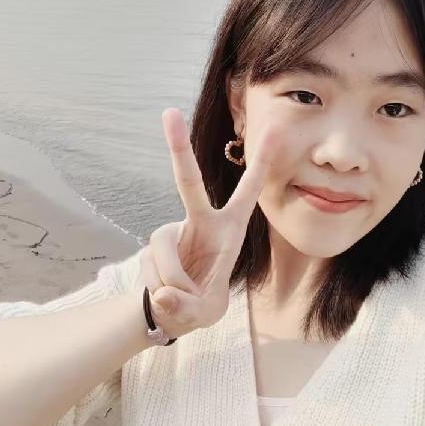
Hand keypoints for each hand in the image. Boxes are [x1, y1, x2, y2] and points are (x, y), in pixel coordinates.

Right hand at [139, 107, 275, 339]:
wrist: (170, 312)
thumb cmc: (200, 304)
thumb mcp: (204, 313)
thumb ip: (188, 306)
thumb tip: (164, 294)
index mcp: (229, 230)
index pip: (248, 191)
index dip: (261, 161)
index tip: (274, 128)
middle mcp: (199, 222)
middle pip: (188, 183)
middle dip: (179, 149)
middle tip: (168, 112)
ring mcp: (171, 232)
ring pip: (164, 250)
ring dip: (173, 281)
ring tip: (180, 299)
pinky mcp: (150, 246)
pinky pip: (152, 267)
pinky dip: (161, 289)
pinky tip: (165, 297)